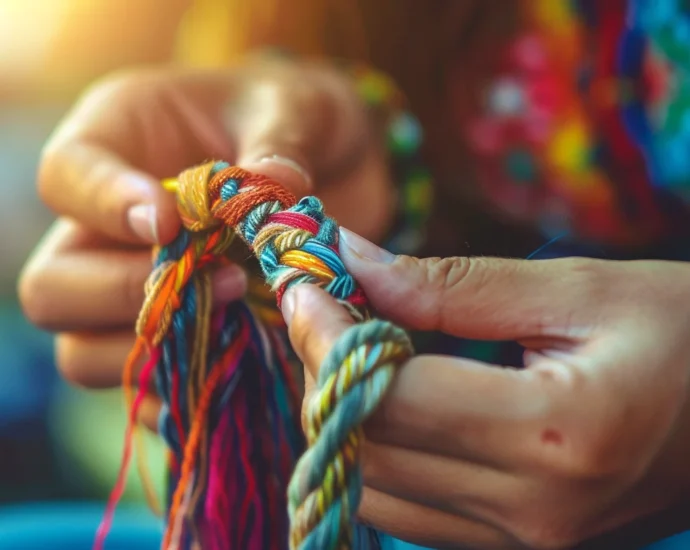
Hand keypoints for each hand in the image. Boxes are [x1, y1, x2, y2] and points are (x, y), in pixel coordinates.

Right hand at [19, 58, 395, 430]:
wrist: (333, 164)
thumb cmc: (297, 117)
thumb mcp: (297, 108)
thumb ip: (280, 144)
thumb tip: (274, 192)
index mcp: (118, 140)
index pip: (66, 176)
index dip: (104, 205)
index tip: (168, 222)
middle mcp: (108, 224)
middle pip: (53, 284)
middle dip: (125, 293)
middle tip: (221, 278)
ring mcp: (133, 285)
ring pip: (82, 348)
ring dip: (155, 347)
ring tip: (239, 309)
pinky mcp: (174, 330)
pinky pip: (144, 384)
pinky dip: (181, 388)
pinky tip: (234, 366)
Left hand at [281, 228, 689, 549]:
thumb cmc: (685, 330)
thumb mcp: (576, 289)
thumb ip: (454, 283)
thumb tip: (355, 263)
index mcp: (555, 434)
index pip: (390, 396)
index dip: (329, 339)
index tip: (306, 287)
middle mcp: (535, 511)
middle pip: (372, 448)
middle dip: (326, 374)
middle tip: (326, 310)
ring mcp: (529, 544)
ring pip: (379, 492)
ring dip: (346, 418)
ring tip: (355, 351)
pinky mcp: (525, 549)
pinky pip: (415, 514)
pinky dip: (384, 458)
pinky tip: (396, 404)